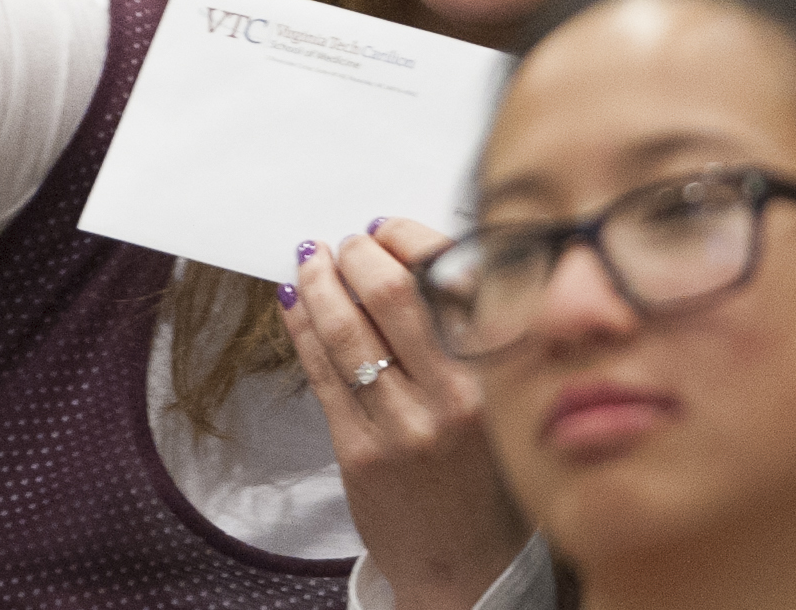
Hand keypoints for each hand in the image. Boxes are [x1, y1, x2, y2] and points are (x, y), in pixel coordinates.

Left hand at [281, 219, 527, 609]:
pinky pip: (321, 373)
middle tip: (344, 243)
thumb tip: (410, 259)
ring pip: (345, 329)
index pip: (448, 276)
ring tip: (310, 260)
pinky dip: (301, 328)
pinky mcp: (360, 453)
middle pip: (391, 292)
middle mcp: (453, 394)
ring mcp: (403, 425)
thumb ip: (469, 333)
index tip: (384, 227)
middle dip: (356, 254)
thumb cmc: (489, 473)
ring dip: (319, 282)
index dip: (407, 237)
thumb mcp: (502, 397)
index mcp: (496, 371)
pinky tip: (293, 304)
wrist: (470, 568)